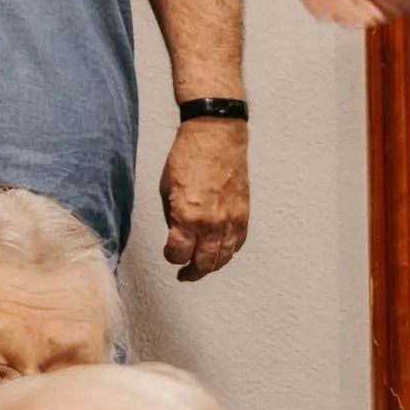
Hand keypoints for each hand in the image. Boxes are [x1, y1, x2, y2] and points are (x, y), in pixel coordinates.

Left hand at [160, 117, 249, 280]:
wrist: (216, 136)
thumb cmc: (188, 157)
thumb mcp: (166, 189)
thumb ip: (172, 217)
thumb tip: (177, 234)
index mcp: (187, 217)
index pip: (179, 254)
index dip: (172, 258)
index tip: (170, 255)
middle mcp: (211, 223)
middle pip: (203, 263)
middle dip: (192, 272)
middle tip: (184, 274)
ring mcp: (231, 220)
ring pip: (223, 257)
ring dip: (211, 266)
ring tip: (202, 268)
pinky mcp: (244, 213)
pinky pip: (238, 242)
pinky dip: (229, 251)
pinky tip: (220, 251)